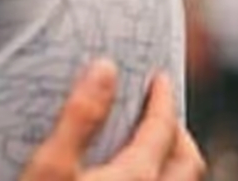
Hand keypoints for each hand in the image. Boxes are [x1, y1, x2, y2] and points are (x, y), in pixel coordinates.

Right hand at [21, 58, 205, 180]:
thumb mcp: (51, 164)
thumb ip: (79, 117)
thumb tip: (104, 68)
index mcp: (136, 176)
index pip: (163, 130)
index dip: (163, 99)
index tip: (160, 78)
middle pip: (186, 161)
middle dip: (176, 130)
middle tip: (159, 109)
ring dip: (169, 155)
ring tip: (148, 139)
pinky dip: (155, 174)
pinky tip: (126, 172)